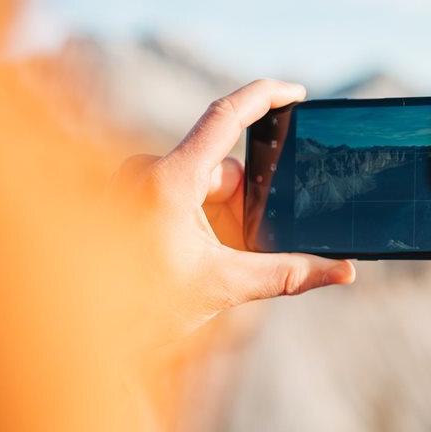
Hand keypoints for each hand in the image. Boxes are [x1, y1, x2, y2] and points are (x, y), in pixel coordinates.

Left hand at [112, 79, 354, 339]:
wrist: (87, 338)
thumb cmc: (143, 310)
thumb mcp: (224, 286)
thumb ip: (288, 274)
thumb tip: (343, 271)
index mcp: (168, 181)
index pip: (225, 117)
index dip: (265, 97)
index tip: (296, 92)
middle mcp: (146, 172)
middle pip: (221, 173)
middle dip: (243, 210)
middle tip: (241, 252)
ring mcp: (134, 183)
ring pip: (202, 187)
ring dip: (219, 221)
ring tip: (204, 265)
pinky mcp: (128, 197)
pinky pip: (180, 195)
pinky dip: (199, 223)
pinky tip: (188, 259)